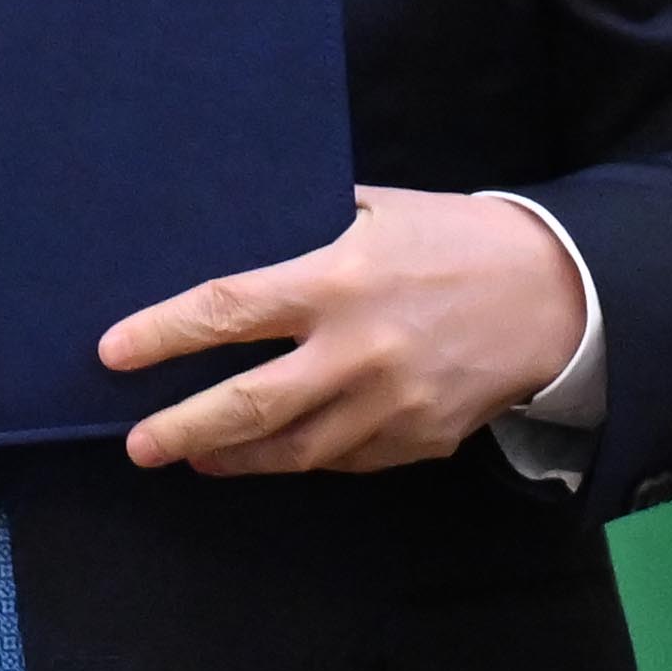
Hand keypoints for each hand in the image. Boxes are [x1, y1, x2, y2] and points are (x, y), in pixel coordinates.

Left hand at [101, 188, 589, 476]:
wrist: (557, 295)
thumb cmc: (459, 239)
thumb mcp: (382, 210)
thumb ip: (311, 226)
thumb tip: (240, 236)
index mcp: (340, 280)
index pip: (227, 311)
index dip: (163, 336)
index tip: (114, 354)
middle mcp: (359, 351)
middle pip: (247, 405)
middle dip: (181, 429)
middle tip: (138, 444)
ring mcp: (390, 406)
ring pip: (292, 450)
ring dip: (235, 457)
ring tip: (197, 457)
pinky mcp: (419, 441)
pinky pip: (344, 460)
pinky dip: (305, 456)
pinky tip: (278, 451)